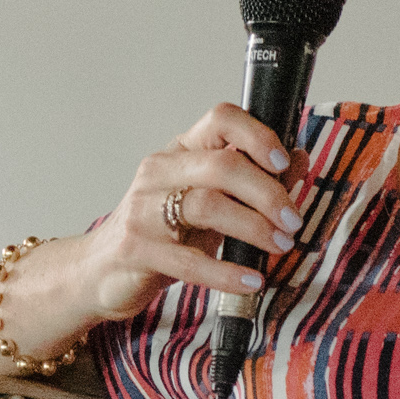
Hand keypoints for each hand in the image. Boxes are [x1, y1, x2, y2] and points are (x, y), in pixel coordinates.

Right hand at [85, 103, 307, 321]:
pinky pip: (190, 261)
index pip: (221, 118)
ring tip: (280, 246)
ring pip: (207, 205)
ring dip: (254, 227)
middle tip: (293, 220)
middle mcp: (159, 172)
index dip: (258, 135)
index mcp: (180, 152)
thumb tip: (299, 160)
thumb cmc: (162, 233)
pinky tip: (251, 280)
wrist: (100, 270)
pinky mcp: (137, 249)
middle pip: (222, 165)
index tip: (285, 162)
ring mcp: (144, 210)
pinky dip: (227, 272)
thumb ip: (251, 181)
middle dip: (268, 193)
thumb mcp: (208, 201)